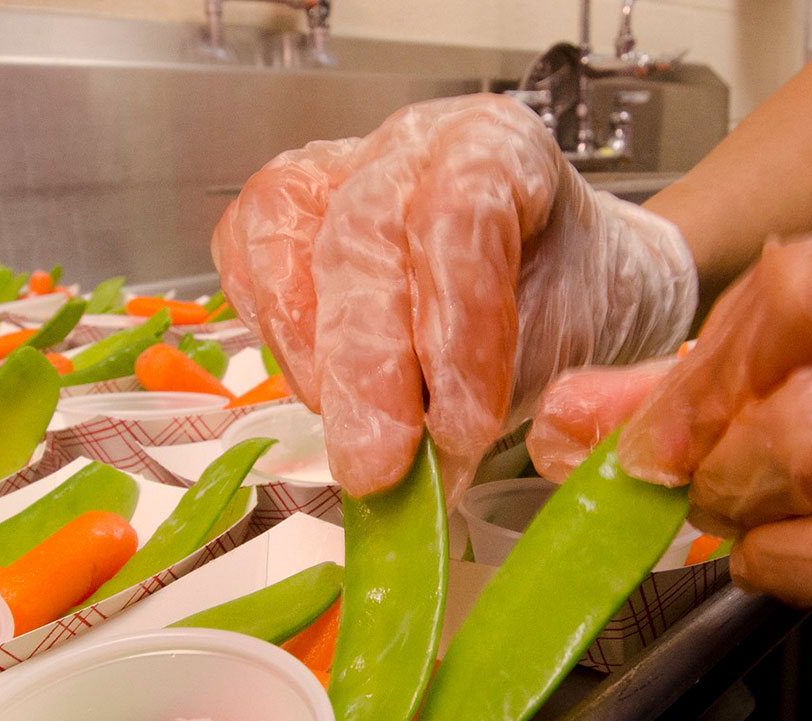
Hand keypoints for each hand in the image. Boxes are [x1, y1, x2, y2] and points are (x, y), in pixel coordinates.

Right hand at [212, 93, 695, 496]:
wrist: (564, 279)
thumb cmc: (565, 301)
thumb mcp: (561, 353)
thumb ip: (501, 402)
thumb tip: (428, 483)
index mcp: (499, 145)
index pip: (461, 216)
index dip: (455, 326)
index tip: (461, 428)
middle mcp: (410, 145)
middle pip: (362, 236)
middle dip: (367, 365)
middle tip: (378, 465)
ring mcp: (339, 168)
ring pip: (288, 232)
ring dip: (309, 354)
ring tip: (350, 442)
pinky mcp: (286, 208)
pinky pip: (246, 248)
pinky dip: (267, 326)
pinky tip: (311, 392)